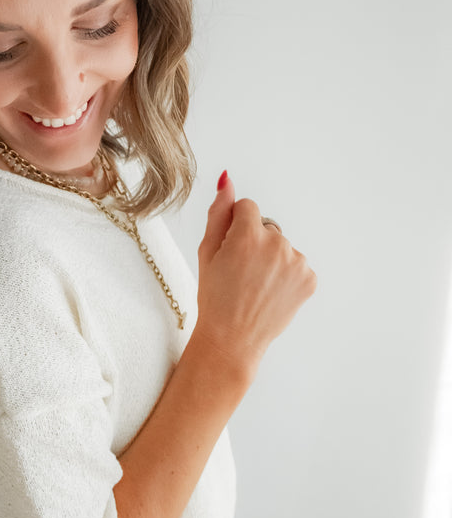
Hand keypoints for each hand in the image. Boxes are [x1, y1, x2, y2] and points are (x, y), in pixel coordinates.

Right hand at [195, 172, 316, 372]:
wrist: (233, 338)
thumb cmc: (215, 296)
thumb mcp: (207, 251)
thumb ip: (219, 211)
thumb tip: (227, 179)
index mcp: (248, 235)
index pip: (248, 207)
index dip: (235, 227)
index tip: (230, 249)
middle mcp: (277, 245)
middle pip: (266, 227)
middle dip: (254, 242)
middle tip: (241, 273)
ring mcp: (297, 263)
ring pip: (282, 247)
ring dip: (271, 259)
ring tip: (255, 285)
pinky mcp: (309, 279)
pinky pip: (296, 265)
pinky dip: (286, 276)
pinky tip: (270, 293)